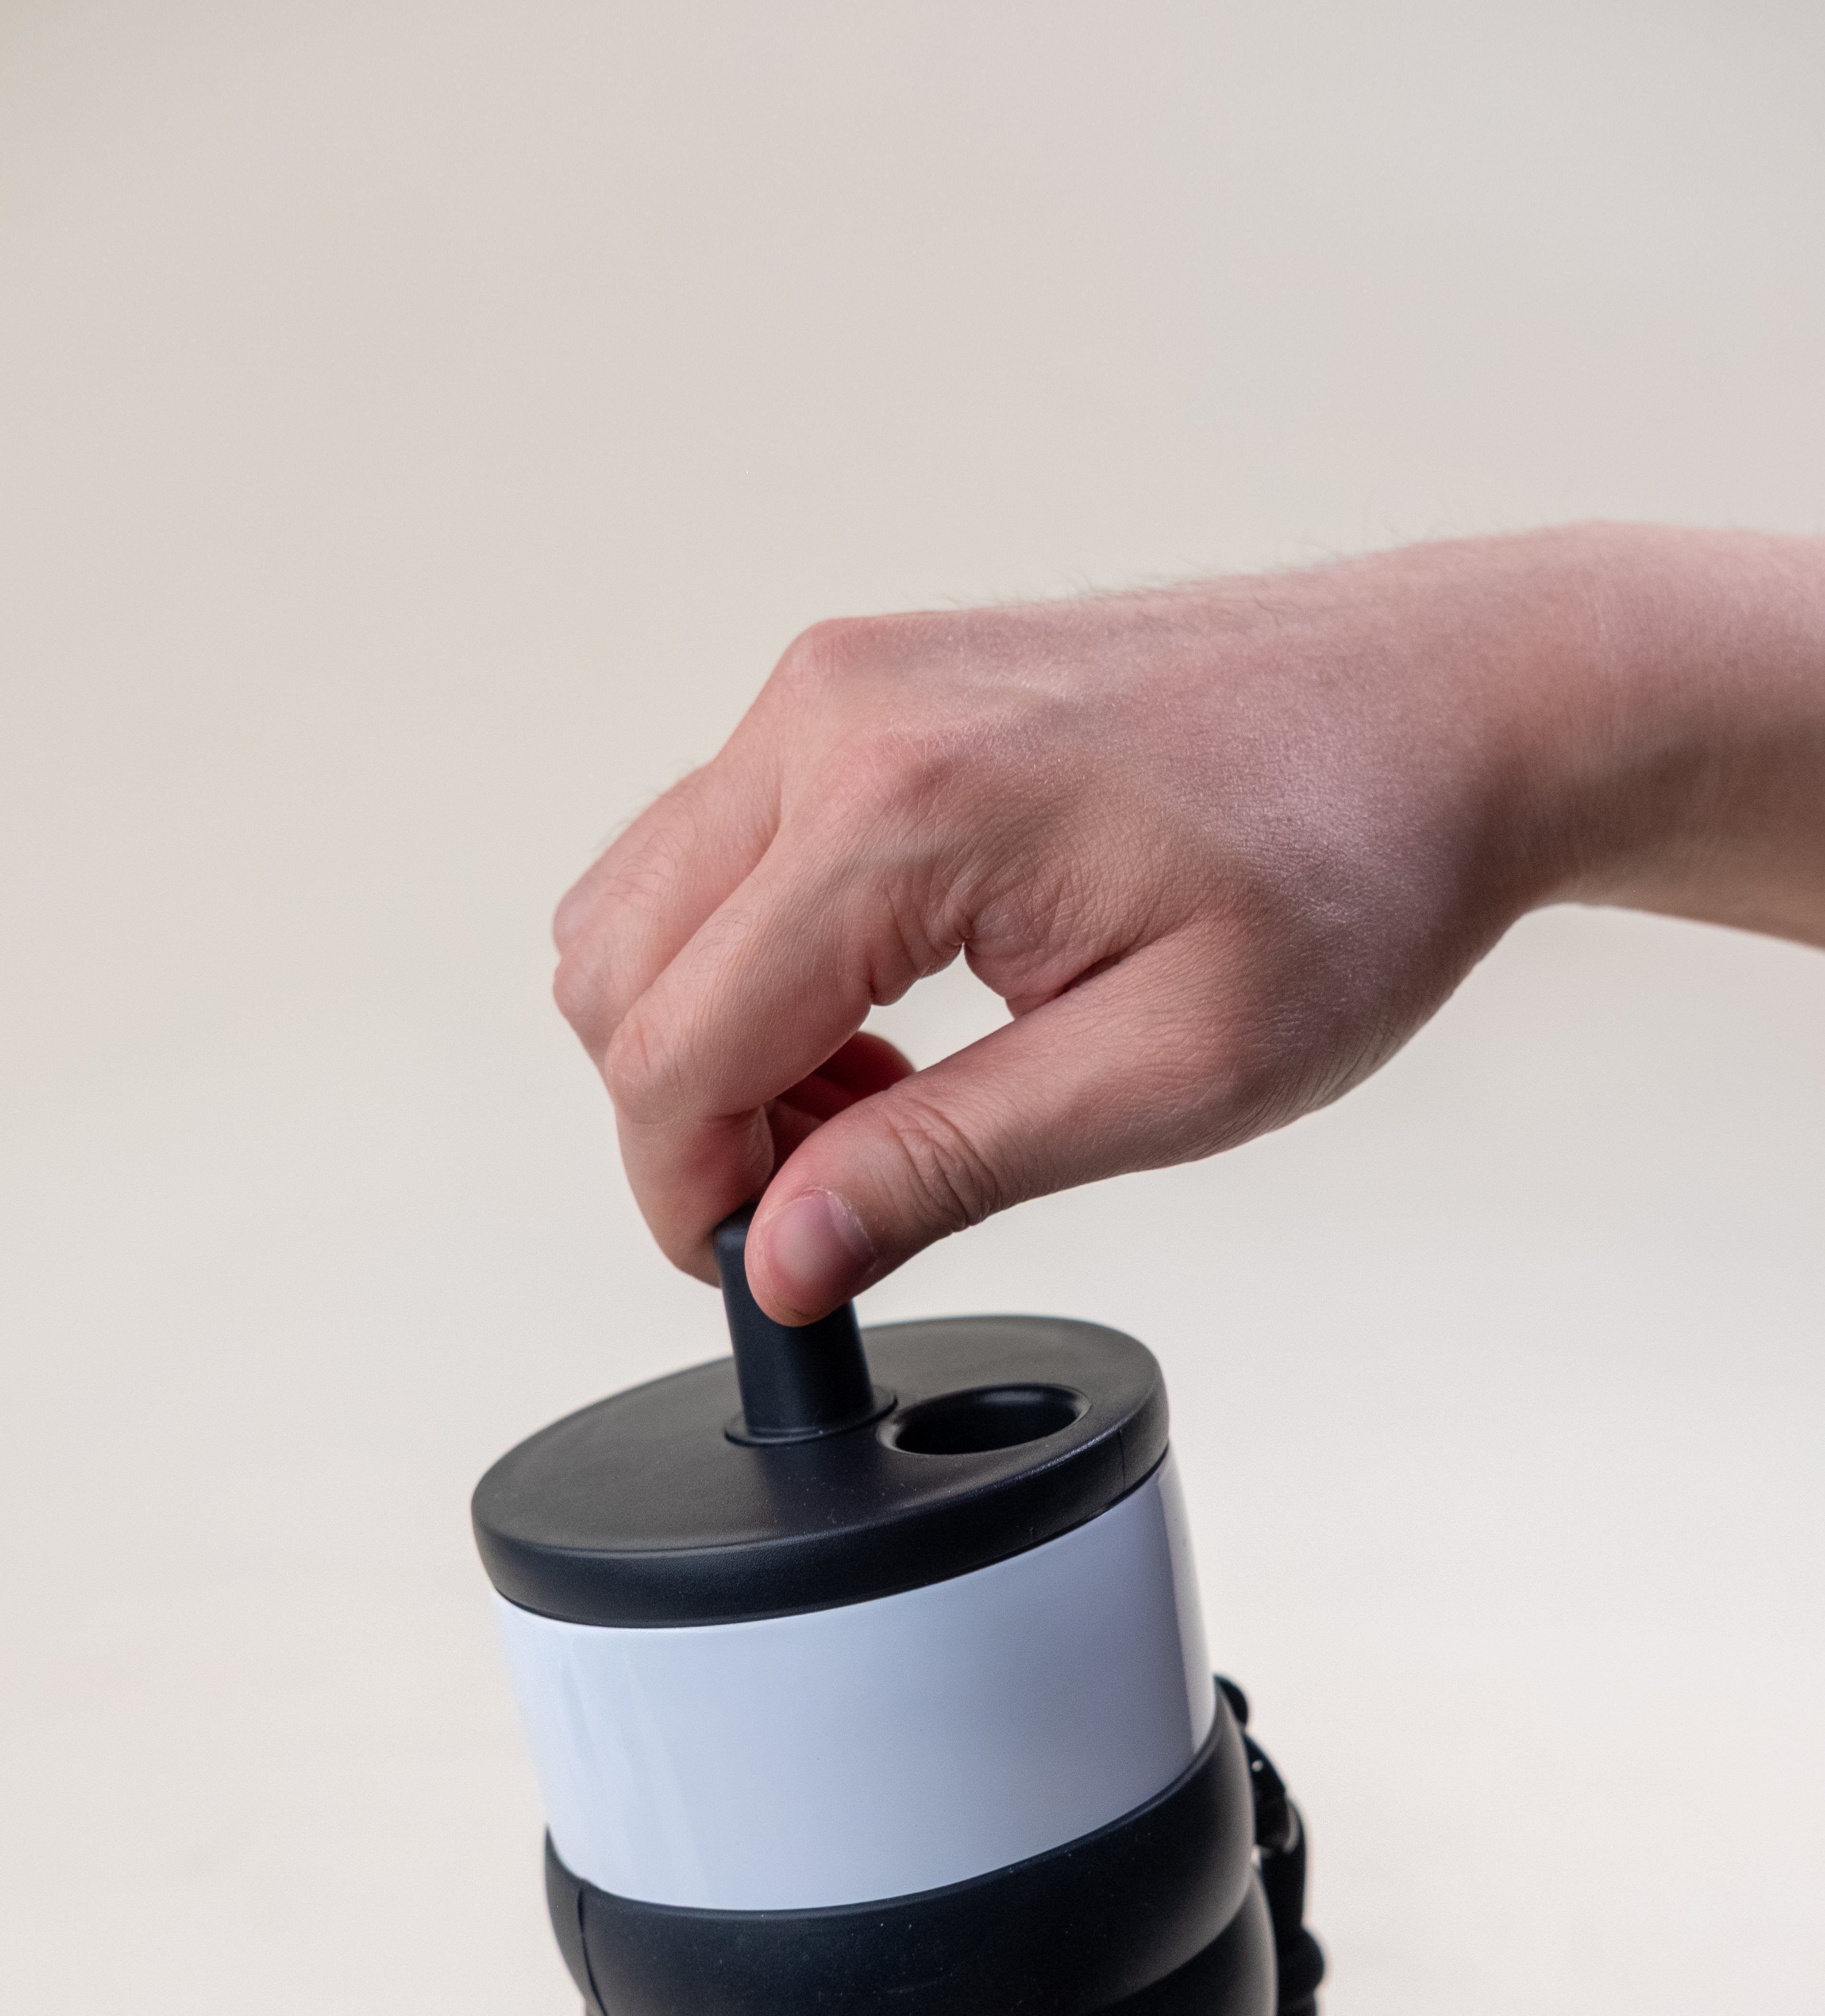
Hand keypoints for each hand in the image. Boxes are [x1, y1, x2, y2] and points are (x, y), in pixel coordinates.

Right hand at [553, 525, 1824, 1319]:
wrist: (1454, 707)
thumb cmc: (1356, 865)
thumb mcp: (1169, 1074)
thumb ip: (946, 1165)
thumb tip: (780, 1257)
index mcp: (898, 805)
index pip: (674, 1049)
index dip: (688, 1200)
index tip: (764, 1276)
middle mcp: (834, 711)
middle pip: (618, 974)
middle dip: (695, 1123)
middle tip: (848, 1191)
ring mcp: (841, 681)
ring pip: (642, 909)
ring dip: (716, 1042)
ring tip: (884, 1101)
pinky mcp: (863, 687)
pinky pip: (714, 849)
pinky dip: (750, 961)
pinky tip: (884, 1013)